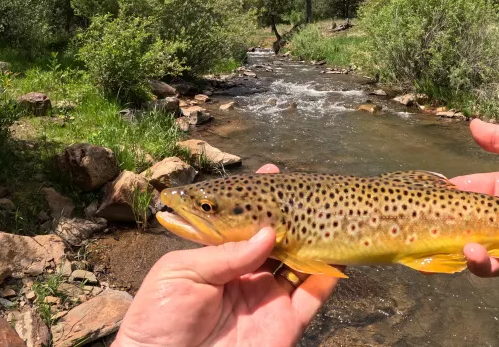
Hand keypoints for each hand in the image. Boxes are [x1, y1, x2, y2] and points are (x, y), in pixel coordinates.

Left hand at [113, 164, 338, 346]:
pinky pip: (313, 296)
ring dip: (314, 241)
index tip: (273, 175)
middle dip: (292, 217)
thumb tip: (268, 234)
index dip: (258, 202)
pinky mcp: (285, 323)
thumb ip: (225, 252)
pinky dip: (328, 274)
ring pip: (300, 263)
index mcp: (219, 260)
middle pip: (278, 240)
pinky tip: (340, 251)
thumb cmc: (158, 319)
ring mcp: (269, 299)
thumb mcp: (180, 273)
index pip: (244, 225)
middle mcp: (248, 275)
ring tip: (328, 215)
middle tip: (308, 193)